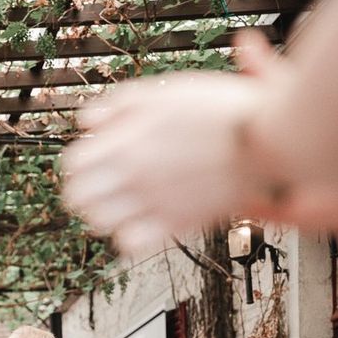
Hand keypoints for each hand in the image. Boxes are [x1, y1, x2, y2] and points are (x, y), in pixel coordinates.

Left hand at [63, 68, 264, 252]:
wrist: (266, 139)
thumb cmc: (219, 110)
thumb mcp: (163, 92)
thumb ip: (118, 105)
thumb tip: (86, 122)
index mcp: (126, 143)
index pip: (72, 165)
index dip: (75, 163)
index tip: (87, 160)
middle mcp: (133, 176)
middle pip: (77, 198)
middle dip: (80, 191)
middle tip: (94, 186)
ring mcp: (153, 203)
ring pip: (99, 224)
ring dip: (100, 214)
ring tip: (114, 205)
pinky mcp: (176, 224)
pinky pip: (131, 245)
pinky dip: (126, 237)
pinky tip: (137, 223)